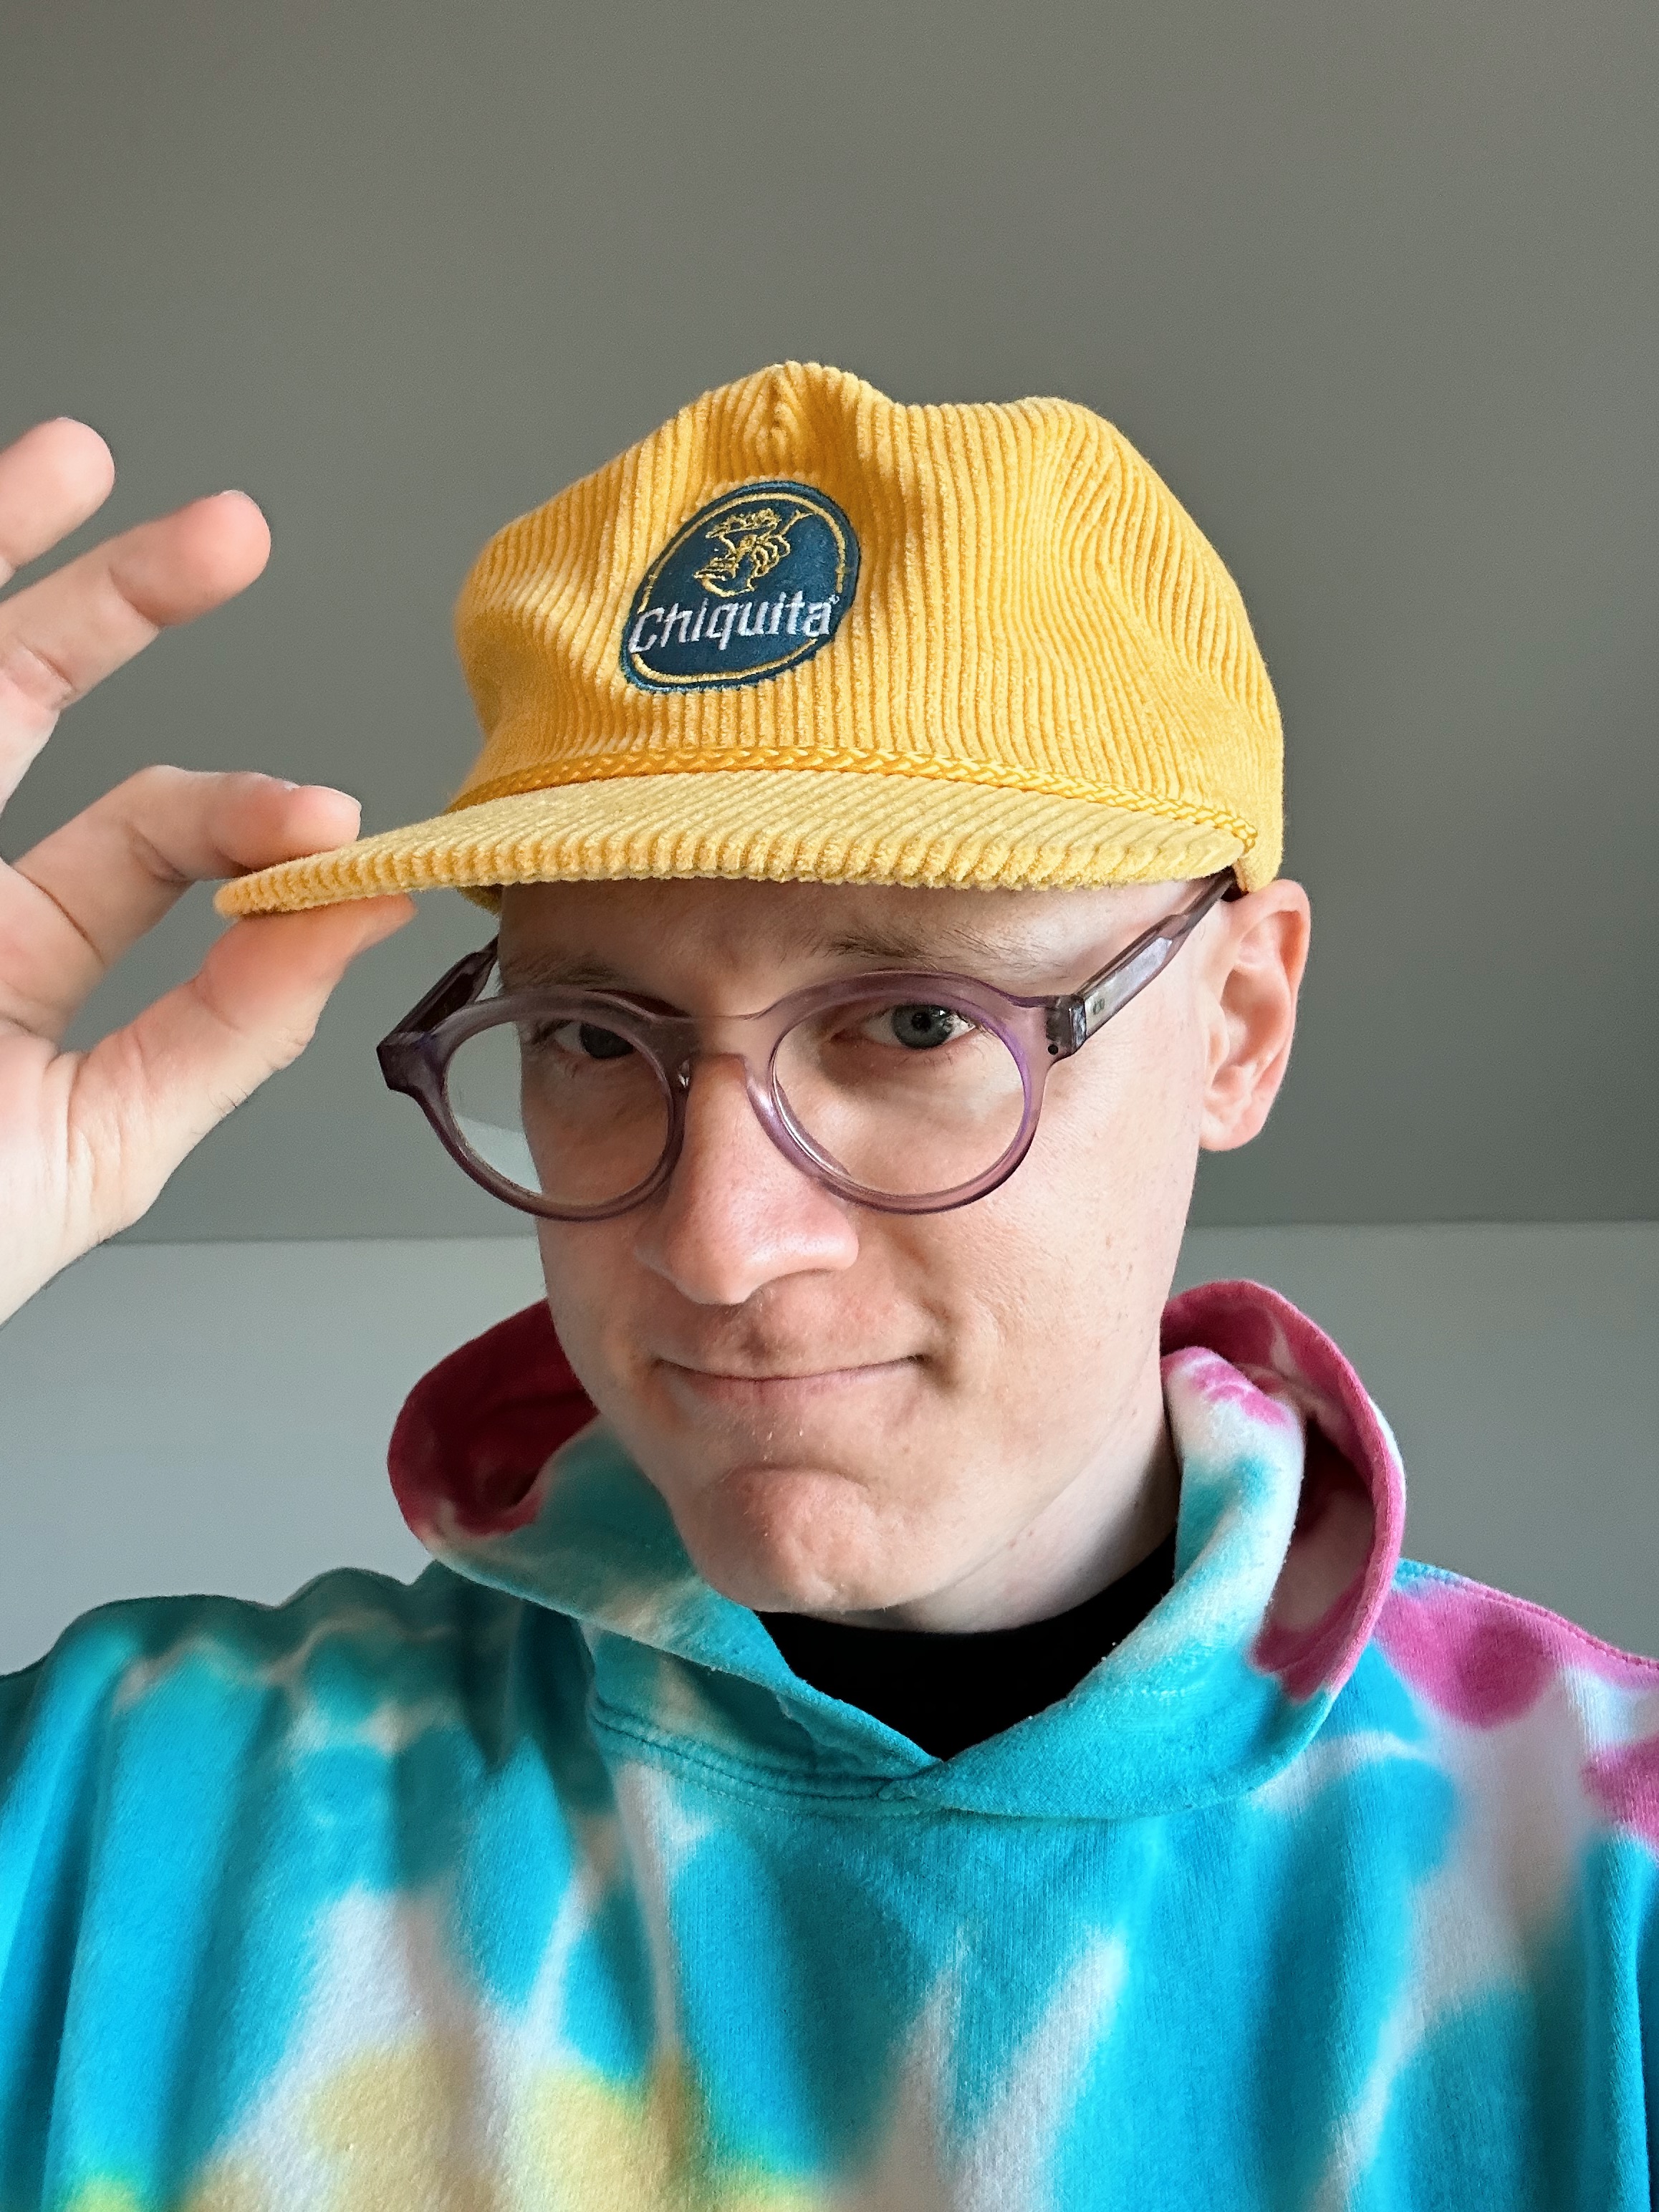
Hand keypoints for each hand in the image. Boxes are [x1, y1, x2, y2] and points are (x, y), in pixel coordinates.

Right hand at [0, 418, 412, 1321]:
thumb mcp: (93, 1145)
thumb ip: (227, 1030)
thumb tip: (363, 911)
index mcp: (7, 954)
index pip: (136, 833)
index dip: (233, 809)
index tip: (325, 818)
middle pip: (11, 699)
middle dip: (113, 604)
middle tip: (231, 535)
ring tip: (75, 455)